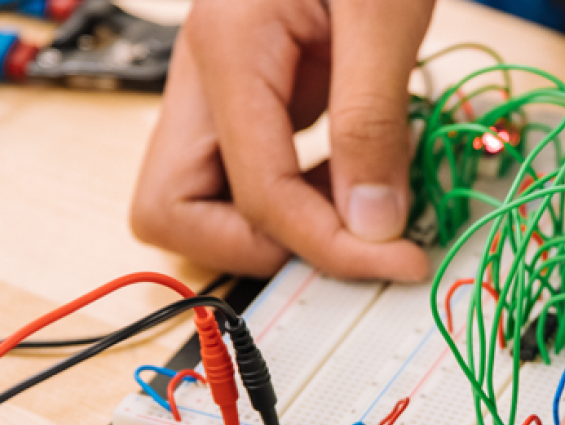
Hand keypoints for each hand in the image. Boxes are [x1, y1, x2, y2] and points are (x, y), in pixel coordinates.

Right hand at [130, 0, 433, 279]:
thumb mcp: (386, 14)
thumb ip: (373, 125)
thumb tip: (371, 227)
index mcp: (227, 49)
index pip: (256, 194)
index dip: (326, 245)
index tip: (395, 260)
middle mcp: (202, 73)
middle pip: (169, 209)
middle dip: (254, 245)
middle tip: (341, 241)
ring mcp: (216, 84)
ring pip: (195, 197)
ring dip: (268, 225)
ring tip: (355, 205)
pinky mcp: (244, 91)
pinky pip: (242, 171)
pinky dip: (290, 194)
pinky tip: (350, 174)